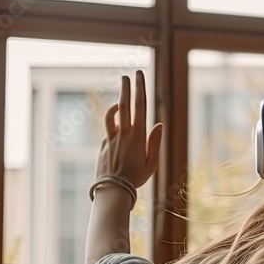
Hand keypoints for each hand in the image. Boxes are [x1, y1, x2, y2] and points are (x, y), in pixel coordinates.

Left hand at [95, 70, 162, 186]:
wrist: (113, 189)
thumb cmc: (135, 178)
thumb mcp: (152, 163)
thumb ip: (154, 143)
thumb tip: (158, 125)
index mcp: (137, 137)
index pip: (139, 107)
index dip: (139, 89)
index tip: (139, 76)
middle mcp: (124, 134)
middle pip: (125, 105)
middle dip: (127, 88)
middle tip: (128, 75)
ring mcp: (112, 137)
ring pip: (113, 113)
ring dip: (118, 99)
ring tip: (122, 90)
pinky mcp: (105, 143)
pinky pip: (109, 127)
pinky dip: (114, 120)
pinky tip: (120, 120)